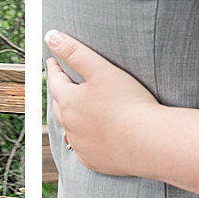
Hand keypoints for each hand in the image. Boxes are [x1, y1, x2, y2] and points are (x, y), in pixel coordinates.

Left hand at [44, 30, 160, 176]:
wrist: (148, 141)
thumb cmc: (128, 102)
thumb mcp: (100, 69)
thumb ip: (74, 51)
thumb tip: (50, 36)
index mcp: (69, 101)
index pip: (56, 81)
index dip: (54, 68)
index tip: (52, 61)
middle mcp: (69, 125)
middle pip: (59, 105)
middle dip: (59, 93)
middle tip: (60, 84)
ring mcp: (80, 146)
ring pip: (69, 128)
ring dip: (69, 118)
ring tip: (72, 111)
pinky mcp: (93, 161)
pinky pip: (82, 149)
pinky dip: (82, 141)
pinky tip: (87, 138)